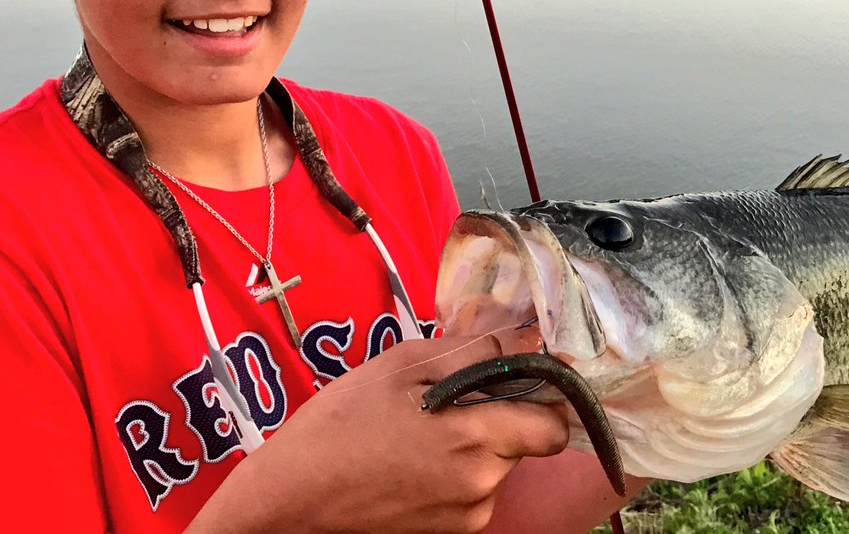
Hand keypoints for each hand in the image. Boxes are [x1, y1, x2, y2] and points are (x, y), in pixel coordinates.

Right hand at [188, 330, 568, 533]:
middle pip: (527, 441)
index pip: (554, 426)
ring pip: (499, 464)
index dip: (545, 397)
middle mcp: (481, 486)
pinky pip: (474, 488)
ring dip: (477, 440)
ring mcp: (467, 515)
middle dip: (504, 413)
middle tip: (455, 396)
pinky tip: (413, 455)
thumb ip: (471, 350)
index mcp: (475, 440)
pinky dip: (457, 467)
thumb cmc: (339, 427)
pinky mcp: (449, 532)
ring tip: (421, 426)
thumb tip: (520, 338)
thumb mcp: (401, 365)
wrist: (288, 502)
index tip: (519, 377)